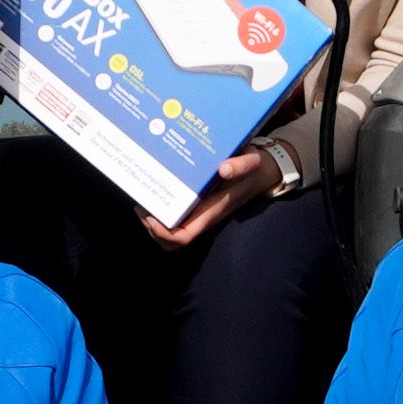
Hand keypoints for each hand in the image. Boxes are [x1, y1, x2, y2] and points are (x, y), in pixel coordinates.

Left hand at [150, 152, 277, 247]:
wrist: (260, 172)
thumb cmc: (253, 170)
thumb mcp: (251, 163)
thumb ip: (241, 165)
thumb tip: (223, 169)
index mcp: (211, 212)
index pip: (183, 236)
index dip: (162, 233)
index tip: (150, 215)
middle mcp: (200, 217)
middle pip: (169, 240)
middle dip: (151, 228)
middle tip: (141, 204)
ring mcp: (196, 212)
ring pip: (168, 231)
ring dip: (152, 220)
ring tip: (143, 197)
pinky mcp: (194, 204)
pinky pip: (172, 215)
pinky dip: (159, 207)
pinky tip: (154, 188)